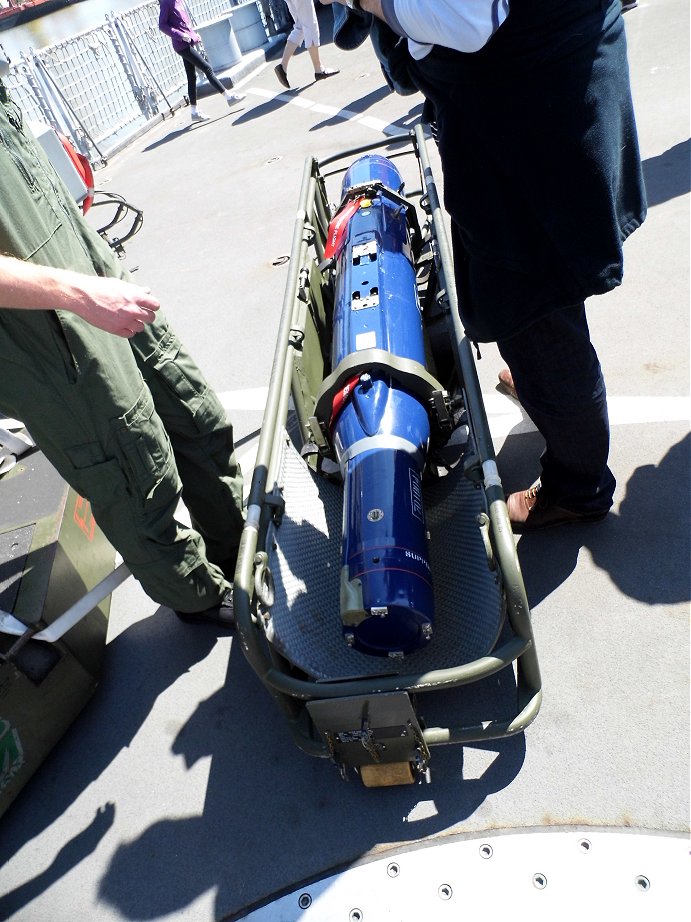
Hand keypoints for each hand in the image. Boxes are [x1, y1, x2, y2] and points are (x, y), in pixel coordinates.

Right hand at [0, 255, 160, 337]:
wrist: (82, 295)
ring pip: (141, 328)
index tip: (148, 306)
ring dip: (137, 324)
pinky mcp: (116, 330)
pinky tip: (123, 325)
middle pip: (151, 318)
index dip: (152, 306)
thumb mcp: (119, 284)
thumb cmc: (100, 287)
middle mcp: (132, 310)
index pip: (155, 305)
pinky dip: (129, 331)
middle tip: (139, 313)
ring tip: (129, 319)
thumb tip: (147, 291)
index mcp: (135, 297)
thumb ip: (135, 290)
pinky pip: (130, 334)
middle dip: (146, 315)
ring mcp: (125, 321)